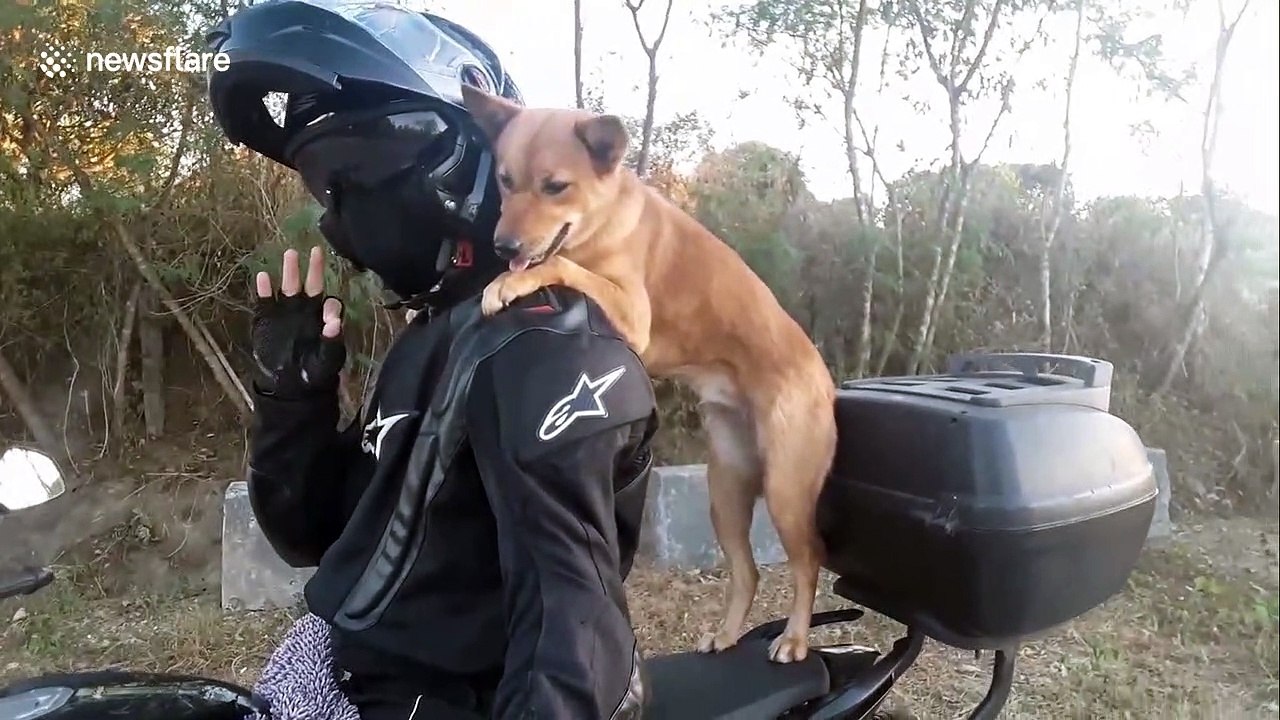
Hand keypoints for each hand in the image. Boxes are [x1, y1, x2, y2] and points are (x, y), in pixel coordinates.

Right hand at [251, 246, 345, 398]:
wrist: (288, 382)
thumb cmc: (313, 370)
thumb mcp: (326, 361)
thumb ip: (332, 343)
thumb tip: (335, 325)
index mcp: (323, 319)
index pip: (330, 305)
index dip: (331, 307)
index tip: (329, 311)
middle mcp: (306, 309)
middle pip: (312, 285)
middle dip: (314, 269)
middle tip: (317, 250)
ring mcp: (286, 311)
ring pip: (289, 287)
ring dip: (290, 271)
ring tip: (291, 254)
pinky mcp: (267, 317)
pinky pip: (266, 300)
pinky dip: (264, 289)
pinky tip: (263, 277)